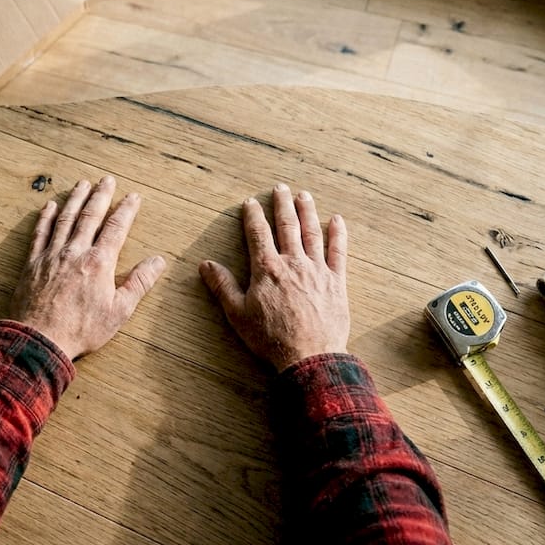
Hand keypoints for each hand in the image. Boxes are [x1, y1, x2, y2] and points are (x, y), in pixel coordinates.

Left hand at [10, 176, 166, 361]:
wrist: (40, 339)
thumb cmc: (81, 329)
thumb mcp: (119, 311)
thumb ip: (139, 282)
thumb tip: (158, 261)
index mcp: (99, 262)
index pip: (116, 228)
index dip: (126, 210)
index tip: (133, 196)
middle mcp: (75, 252)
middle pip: (90, 216)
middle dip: (101, 195)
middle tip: (107, 179)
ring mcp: (52, 255)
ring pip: (66, 219)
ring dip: (75, 199)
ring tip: (82, 183)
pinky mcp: (33, 263)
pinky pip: (40, 233)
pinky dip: (46, 217)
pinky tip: (51, 205)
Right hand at [199, 184, 349, 371]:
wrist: (309, 356)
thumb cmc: (271, 338)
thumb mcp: (238, 314)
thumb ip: (223, 286)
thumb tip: (206, 265)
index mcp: (267, 269)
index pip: (258, 233)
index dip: (253, 215)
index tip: (250, 202)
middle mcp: (293, 262)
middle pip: (286, 225)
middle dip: (282, 204)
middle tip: (280, 188)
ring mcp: (317, 270)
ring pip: (312, 232)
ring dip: (307, 211)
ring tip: (304, 195)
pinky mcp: (336, 282)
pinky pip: (338, 252)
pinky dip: (338, 234)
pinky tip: (337, 220)